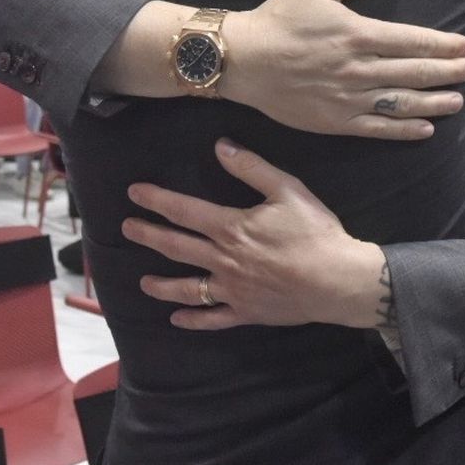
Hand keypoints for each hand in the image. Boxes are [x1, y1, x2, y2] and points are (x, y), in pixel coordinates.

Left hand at [123, 140, 385, 329]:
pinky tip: (176, 318)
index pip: (184, 211)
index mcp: (231, 228)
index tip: (134, 194)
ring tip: (142, 282)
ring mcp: (232, 290)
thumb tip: (220, 146)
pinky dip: (193, 319)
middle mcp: (224, 260)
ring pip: (188, 288)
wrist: (338, 281)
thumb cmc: (315, 233)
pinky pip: (212, 318)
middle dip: (148, 236)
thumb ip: (252, 167)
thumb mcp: (288, 190)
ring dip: (162, 285)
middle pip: (177, 247)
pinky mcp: (246, 312)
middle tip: (127, 229)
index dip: (156, 201)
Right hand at [219, 0, 464, 140]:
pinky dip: (404, 129)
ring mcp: (348, 99)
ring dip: (434, 102)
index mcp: (358, 34)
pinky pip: (378, 128)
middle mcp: (359, 69)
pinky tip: (425, 128)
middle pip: (414, 72)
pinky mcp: (335, 122)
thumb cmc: (280, 19)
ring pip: (402, 103)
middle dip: (448, 72)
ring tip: (457, 100)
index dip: (443, 45)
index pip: (412, 41)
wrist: (242, 60)